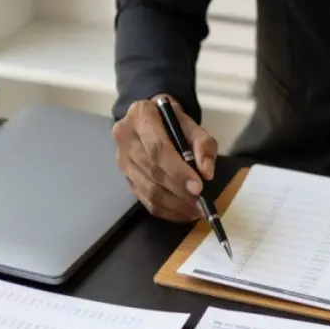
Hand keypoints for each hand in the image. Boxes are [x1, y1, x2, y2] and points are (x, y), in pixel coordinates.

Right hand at [112, 94, 217, 221]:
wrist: (152, 119)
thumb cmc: (173, 121)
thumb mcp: (193, 125)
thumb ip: (203, 145)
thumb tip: (206, 173)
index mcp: (141, 116)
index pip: (157, 149)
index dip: (178, 172)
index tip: (198, 188)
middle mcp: (125, 137)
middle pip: (152, 172)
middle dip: (179, 192)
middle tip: (200, 204)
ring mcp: (122, 160)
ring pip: (148, 190)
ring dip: (174, 205)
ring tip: (196, 211)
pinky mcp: (126, 178)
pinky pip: (145, 200)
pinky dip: (167, 210)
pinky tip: (184, 212)